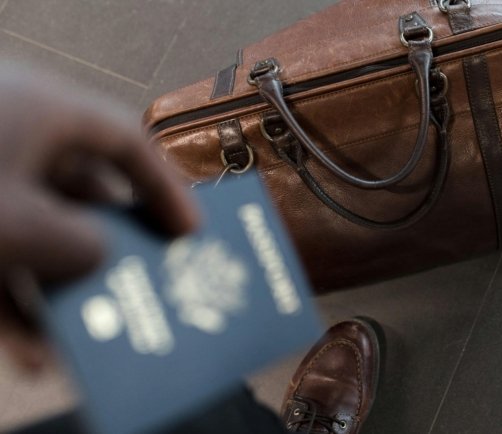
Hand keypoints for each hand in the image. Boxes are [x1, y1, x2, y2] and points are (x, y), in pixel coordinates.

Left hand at [0, 67, 199, 370]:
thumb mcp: (23, 226)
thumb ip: (82, 244)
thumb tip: (96, 256)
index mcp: (41, 110)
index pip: (126, 143)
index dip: (165, 190)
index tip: (190, 234)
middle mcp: (10, 135)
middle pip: (82, 194)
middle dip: (111, 251)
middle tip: (144, 285)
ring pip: (34, 236)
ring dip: (59, 291)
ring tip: (86, 338)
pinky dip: (8, 303)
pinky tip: (24, 351)